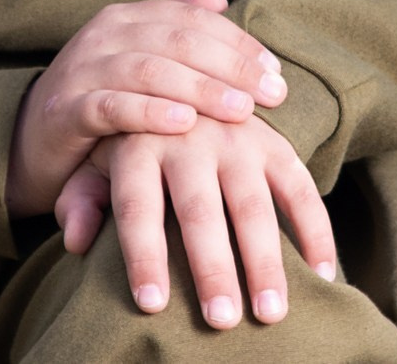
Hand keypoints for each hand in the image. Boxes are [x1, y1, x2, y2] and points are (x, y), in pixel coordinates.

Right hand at [6, 0, 287, 219]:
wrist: (30, 142)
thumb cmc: (99, 103)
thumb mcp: (138, 64)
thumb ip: (174, 30)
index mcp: (126, 18)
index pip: (192, 19)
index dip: (238, 42)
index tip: (277, 72)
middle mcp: (103, 35)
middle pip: (177, 39)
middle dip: (230, 64)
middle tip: (273, 93)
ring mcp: (81, 70)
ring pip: (148, 68)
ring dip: (200, 87)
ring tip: (240, 109)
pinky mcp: (64, 110)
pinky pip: (110, 106)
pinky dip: (149, 112)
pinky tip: (184, 122)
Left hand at [70, 117, 335, 327]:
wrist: (182, 74)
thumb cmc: (131, 141)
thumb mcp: (96, 160)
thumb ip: (83, 199)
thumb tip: (74, 241)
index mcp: (138, 144)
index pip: (137, 206)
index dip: (143, 256)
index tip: (151, 305)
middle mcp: (188, 137)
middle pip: (199, 211)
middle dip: (212, 268)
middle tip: (221, 321)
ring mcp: (237, 137)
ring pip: (253, 204)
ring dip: (265, 261)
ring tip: (271, 314)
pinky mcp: (274, 141)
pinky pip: (300, 187)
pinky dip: (315, 231)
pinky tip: (322, 276)